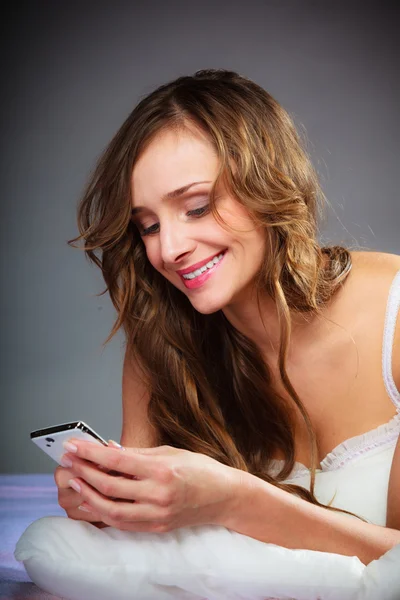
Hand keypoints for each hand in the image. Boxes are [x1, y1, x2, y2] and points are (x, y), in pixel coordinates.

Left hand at [60, 440, 239, 532]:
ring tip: (75, 481)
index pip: (117, 461)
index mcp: (162, 470)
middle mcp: (158, 494)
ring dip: (89, 495)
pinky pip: (122, 522)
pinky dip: (103, 512)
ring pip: (111, 510)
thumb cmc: (199, 469)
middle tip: (68, 460)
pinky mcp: (156, 526)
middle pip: (110, 486)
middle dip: (84, 472)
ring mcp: (157, 514)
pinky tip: (92, 500)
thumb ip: (137, 453)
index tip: (73, 445)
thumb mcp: (170, 452)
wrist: (224, 497)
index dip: (91, 453)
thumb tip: (108, 449)